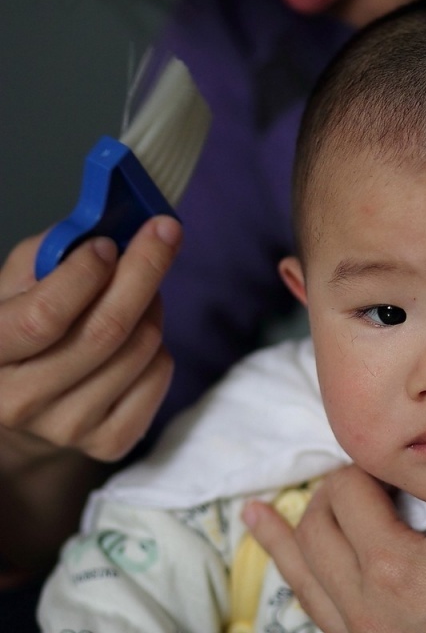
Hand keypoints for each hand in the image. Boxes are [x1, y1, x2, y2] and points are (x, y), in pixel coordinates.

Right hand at [0, 216, 180, 462]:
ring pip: (141, 351)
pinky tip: (138, 339)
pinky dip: (159, 348)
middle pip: (105, 332)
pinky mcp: (109, 442)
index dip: (83, 276)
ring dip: (151, 308)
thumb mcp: (12, 289)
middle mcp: (19, 401)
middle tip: (164, 233)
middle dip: (143, 272)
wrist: (22, 407)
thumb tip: (102, 229)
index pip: (42, 317)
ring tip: (139, 293)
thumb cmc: (21, 333)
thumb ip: (47, 256)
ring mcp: (67, 429)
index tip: (109, 243)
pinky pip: (158, 378)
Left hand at [244, 465, 425, 632]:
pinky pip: (319, 613)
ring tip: (256, 516)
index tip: (388, 460)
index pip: (346, 494)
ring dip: (283, 539)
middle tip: (359, 478)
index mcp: (396, 568)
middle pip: (315, 531)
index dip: (362, 465)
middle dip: (329, 493)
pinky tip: (291, 567)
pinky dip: (300, 581)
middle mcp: (366, 608)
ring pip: (302, 579)